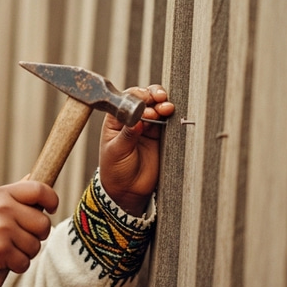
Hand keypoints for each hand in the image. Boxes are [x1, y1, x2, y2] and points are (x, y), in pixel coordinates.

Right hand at [0, 181, 58, 272]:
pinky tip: (4, 260)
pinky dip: (17, 265)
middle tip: (22, 236)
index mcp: (4, 194)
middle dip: (38, 234)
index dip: (52, 200)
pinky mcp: (0, 252)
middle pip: (43, 224)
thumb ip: (16, 192)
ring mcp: (2, 230)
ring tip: (9, 248)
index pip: (39, 190)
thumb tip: (35, 177)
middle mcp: (4, 209)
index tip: (51, 209)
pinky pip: (24, 262)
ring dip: (26, 252)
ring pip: (35, 246)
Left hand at [98, 85, 174, 214]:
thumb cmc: (115, 170)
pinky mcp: (160, 136)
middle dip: (152, 96)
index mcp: (116, 119)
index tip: (144, 100)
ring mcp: (147, 126)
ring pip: (157, 108)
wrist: (128, 190)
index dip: (137, 97)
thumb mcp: (116, 152)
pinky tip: (172, 114)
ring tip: (166, 108)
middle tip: (159, 100)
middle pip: (144, 99)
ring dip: (163, 104)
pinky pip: (168, 122)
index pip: (126, 100)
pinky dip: (171, 116)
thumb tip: (137, 120)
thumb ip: (127, 135)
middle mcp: (132, 119)